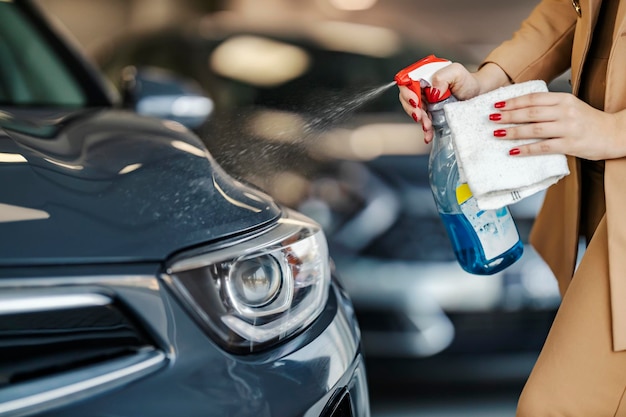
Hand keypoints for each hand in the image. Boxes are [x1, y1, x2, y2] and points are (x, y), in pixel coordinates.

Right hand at [398, 62, 509, 143]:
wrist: (478, 95)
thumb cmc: (468, 82)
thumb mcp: (456, 72)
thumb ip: (442, 77)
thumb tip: (432, 92)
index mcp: (424, 76)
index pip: (407, 82)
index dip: (407, 92)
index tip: (415, 101)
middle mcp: (422, 90)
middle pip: (407, 98)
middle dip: (411, 109)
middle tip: (420, 116)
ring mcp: (426, 103)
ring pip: (414, 112)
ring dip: (419, 120)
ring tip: (427, 126)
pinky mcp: (432, 115)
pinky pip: (424, 123)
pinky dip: (425, 130)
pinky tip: (428, 135)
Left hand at [490, 92, 623, 160]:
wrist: (615, 133)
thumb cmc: (588, 121)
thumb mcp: (570, 106)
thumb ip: (549, 106)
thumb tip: (520, 108)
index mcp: (564, 99)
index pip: (533, 98)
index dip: (513, 101)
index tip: (497, 104)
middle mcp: (565, 112)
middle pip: (530, 112)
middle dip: (508, 115)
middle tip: (490, 118)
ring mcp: (568, 128)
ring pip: (534, 129)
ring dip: (513, 131)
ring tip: (497, 133)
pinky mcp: (570, 145)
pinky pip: (543, 147)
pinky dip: (526, 149)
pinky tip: (513, 151)